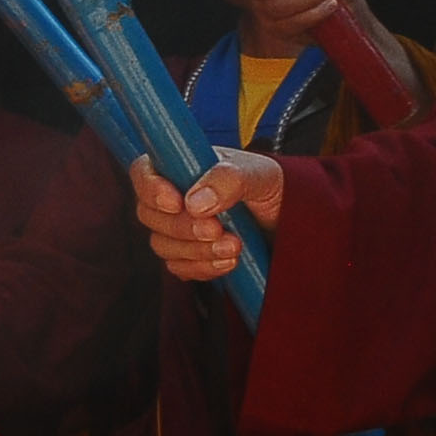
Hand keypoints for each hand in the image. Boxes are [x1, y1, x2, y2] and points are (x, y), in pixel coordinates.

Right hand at [131, 152, 281, 279]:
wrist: (291, 220)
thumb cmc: (272, 186)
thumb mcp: (258, 174)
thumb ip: (228, 180)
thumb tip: (195, 203)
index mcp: (182, 166)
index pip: (144, 172)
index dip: (151, 188)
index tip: (177, 203)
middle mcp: (174, 196)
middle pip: (149, 214)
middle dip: (182, 227)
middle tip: (217, 229)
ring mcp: (179, 228)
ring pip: (162, 245)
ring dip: (196, 251)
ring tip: (234, 246)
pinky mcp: (190, 255)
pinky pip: (179, 268)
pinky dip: (202, 268)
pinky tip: (229, 262)